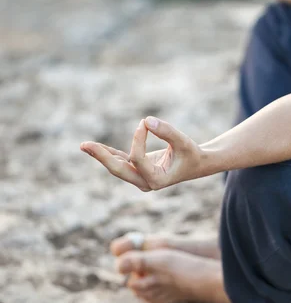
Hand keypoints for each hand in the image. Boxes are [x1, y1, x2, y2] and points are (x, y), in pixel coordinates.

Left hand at [80, 117, 204, 191]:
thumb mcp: (183, 141)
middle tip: (85, 145)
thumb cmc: (191, 153)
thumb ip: (166, 131)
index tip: (144, 123)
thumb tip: (146, 120)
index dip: (137, 140)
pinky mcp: (137, 170)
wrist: (196, 164)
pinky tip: (93, 147)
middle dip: (102, 157)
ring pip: (116, 166)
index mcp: (157, 180)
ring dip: (100, 155)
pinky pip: (120, 161)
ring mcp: (139, 177)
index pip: (137, 159)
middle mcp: (145, 182)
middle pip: (118, 170)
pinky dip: (108, 153)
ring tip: (83, 145)